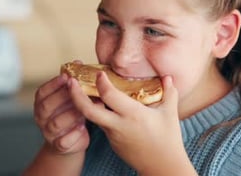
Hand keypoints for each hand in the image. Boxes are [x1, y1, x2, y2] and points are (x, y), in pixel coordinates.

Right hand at [34, 71, 88, 154]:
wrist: (69, 142)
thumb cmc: (71, 114)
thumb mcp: (70, 97)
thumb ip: (72, 83)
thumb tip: (78, 62)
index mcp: (41, 103)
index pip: (42, 92)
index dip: (53, 84)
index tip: (66, 76)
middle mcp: (41, 118)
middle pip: (46, 107)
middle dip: (63, 97)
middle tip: (78, 89)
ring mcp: (49, 133)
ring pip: (56, 123)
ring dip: (71, 114)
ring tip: (85, 108)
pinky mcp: (59, 146)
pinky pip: (64, 141)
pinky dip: (73, 134)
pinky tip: (82, 127)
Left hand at [69, 72, 190, 173]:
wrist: (162, 167)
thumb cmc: (168, 140)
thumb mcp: (170, 114)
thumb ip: (169, 92)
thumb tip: (168, 76)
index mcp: (133, 115)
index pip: (109, 95)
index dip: (101, 82)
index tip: (99, 73)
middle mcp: (119, 125)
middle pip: (88, 110)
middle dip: (75, 95)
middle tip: (70, 82)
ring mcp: (113, 135)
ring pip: (92, 118)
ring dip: (83, 104)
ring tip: (80, 90)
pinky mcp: (112, 142)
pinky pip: (101, 124)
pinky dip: (96, 113)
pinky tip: (97, 105)